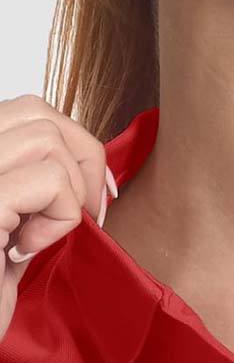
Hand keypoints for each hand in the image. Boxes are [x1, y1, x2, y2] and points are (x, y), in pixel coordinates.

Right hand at [0, 93, 116, 340]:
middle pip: (38, 111)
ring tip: (40, 237)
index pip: (28, 110)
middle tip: (90, 212)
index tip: (96, 196)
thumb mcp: (9, 234)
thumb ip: (33, 198)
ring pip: (47, 140)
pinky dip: (59, 219)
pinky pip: (49, 182)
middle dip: (84, 158)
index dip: (75, 145)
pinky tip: (23, 252)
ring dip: (68, 193)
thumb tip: (85, 177)